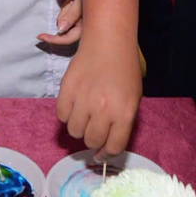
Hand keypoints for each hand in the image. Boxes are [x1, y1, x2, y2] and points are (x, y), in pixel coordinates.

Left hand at [37, 0, 82, 47]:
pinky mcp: (80, 11)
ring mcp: (82, 18)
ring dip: (67, 6)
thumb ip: (71, 15)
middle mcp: (84, 25)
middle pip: (64, 26)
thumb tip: (60, 29)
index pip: (67, 38)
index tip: (40, 36)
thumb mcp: (82, 0)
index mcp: (87, 26)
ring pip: (64, 16)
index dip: (54, 39)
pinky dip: (69, 3)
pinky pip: (68, 9)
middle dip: (64, 13)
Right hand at [56, 35, 142, 157]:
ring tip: (84, 113)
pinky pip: (62, 115)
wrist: (109, 42)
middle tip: (94, 127)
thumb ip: (122, 124)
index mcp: (124, 113)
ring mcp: (84, 100)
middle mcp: (104, 110)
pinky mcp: (67, 90)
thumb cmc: (124, 70)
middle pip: (91, 141)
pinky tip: (75, 103)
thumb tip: (104, 147)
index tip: (101, 154)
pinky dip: (67, 114)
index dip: (106, 154)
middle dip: (92, 138)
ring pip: (74, 131)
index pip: (113, 147)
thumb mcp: (133, 99)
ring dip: (79, 126)